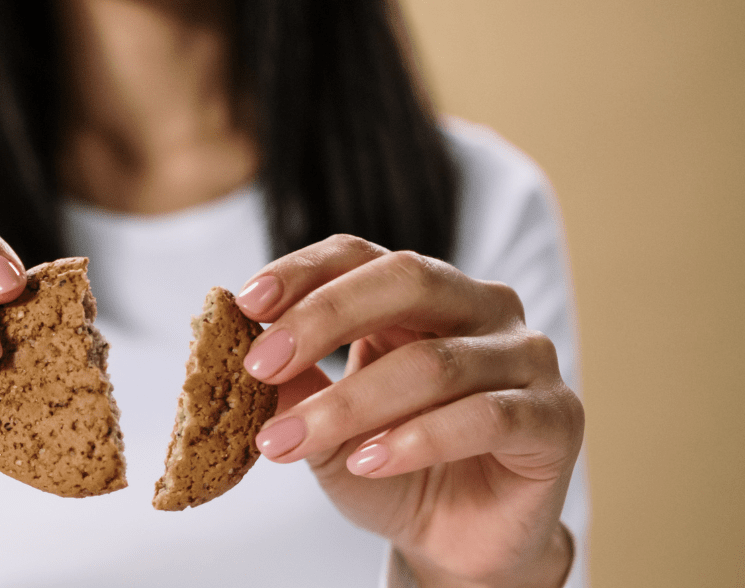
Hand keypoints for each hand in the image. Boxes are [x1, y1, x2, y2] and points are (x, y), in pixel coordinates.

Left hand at [237, 235, 582, 587]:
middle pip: (407, 281)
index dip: (302, 273)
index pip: (361, 256)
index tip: (245, 305)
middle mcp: (481, 308)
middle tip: (261, 365)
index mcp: (423, 294)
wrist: (459, 544)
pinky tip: (369, 461)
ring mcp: (526, 357)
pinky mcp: (555, 417)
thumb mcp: (326, 431)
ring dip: (350, 403)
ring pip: (434, 361)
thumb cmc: (392, 470)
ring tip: (290, 441)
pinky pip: (485, 416)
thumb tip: (244, 353)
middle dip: (324, 318)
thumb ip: (295, 390)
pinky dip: (417, 438)